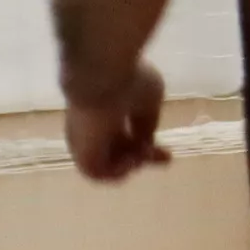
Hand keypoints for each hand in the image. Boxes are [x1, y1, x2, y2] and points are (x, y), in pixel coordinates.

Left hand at [64, 62, 169, 179]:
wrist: (104, 76)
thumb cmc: (129, 79)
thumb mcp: (149, 100)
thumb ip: (147, 123)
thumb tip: (145, 143)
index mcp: (107, 111)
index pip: (124, 135)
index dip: (146, 145)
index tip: (168, 151)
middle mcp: (93, 127)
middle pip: (116, 151)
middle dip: (143, 158)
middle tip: (168, 158)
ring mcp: (84, 140)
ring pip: (105, 165)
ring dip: (130, 165)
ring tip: (142, 153)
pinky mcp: (80, 151)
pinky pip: (96, 173)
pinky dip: (118, 172)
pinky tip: (131, 158)